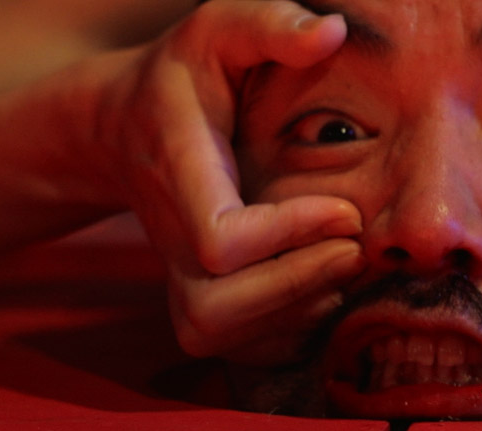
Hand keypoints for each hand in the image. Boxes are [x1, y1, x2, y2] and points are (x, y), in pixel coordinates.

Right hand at [95, 1, 364, 360]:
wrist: (125, 132)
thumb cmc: (182, 81)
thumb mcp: (217, 31)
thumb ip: (268, 23)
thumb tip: (329, 31)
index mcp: (177, 175)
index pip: (223, 242)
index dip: (287, 235)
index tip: (342, 211)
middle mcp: (169, 242)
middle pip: (226, 306)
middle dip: (303, 281)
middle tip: (355, 246)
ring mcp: (178, 281)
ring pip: (235, 335)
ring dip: (302, 307)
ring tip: (341, 265)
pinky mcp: (196, 305)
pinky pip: (247, 346)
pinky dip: (293, 329)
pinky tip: (321, 288)